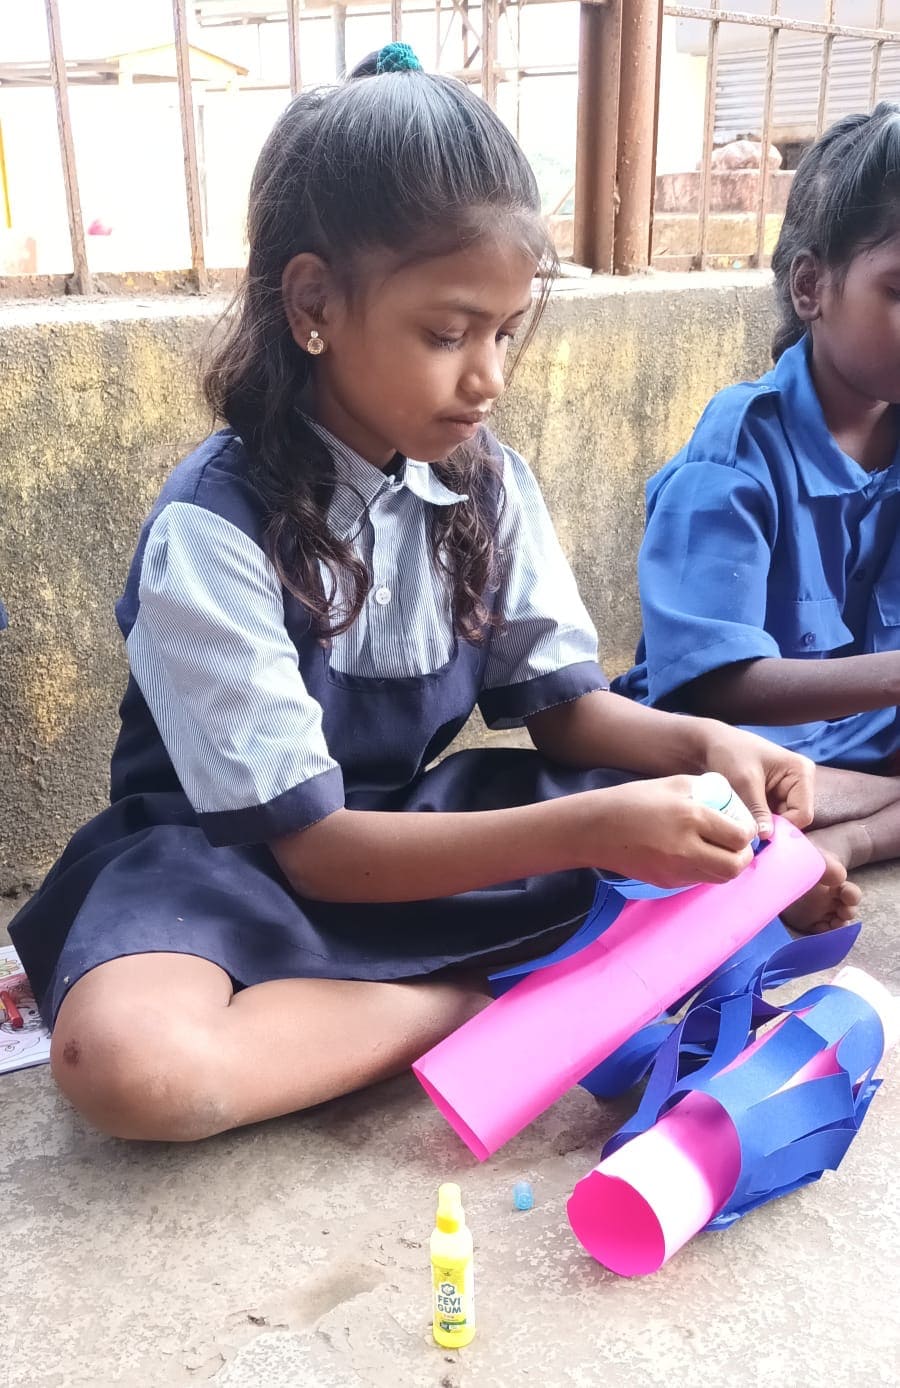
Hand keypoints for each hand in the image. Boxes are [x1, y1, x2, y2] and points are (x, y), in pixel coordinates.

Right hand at [585, 776, 755, 887]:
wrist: (596, 829)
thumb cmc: (635, 800)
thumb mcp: (675, 783)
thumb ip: (709, 794)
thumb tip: (734, 808)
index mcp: (691, 817)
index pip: (740, 836)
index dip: (746, 832)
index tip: (740, 826)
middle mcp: (687, 848)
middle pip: (736, 866)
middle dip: (742, 855)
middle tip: (735, 844)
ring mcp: (676, 870)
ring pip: (719, 878)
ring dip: (725, 865)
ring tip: (716, 849)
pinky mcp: (666, 883)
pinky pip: (698, 880)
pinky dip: (704, 869)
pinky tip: (693, 854)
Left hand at [699, 721, 814, 836]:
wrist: (712, 742)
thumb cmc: (730, 753)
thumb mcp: (744, 782)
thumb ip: (757, 810)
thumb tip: (766, 838)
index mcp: (801, 772)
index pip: (803, 814)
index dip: (783, 828)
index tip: (757, 834)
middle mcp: (800, 782)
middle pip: (795, 819)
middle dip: (773, 827)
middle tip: (749, 832)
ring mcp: (788, 789)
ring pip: (782, 821)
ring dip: (764, 825)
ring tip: (743, 823)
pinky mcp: (775, 796)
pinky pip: (772, 817)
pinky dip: (759, 821)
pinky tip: (744, 820)